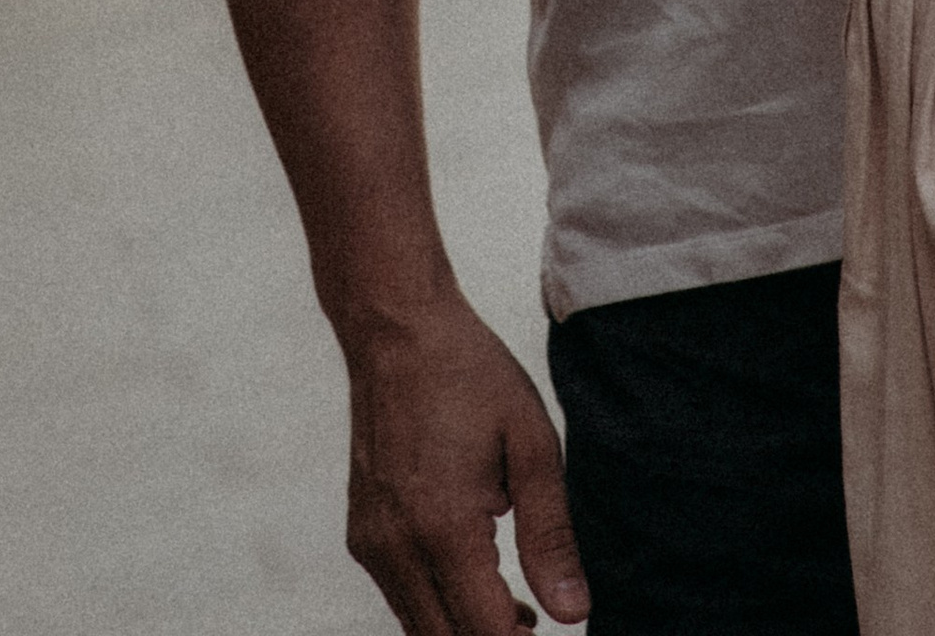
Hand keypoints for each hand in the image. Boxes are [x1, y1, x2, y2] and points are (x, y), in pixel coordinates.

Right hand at [342, 293, 586, 634]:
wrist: (397, 328)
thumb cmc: (471, 376)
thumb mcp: (532, 445)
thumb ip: (551, 536)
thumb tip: (573, 614)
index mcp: (443, 527)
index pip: (484, 635)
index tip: (550, 631)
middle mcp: (397, 546)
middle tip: (534, 623)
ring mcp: (372, 542)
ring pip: (419, 630)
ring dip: (466, 630)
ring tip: (515, 609)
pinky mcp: (361, 534)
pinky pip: (401, 599)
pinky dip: (438, 607)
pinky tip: (477, 576)